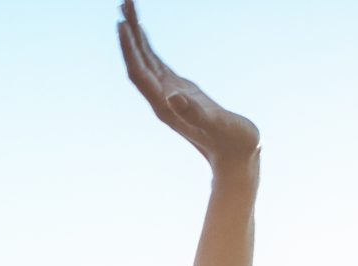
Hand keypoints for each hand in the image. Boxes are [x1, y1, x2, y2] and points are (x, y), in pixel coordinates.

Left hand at [118, 1, 256, 172]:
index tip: (121, 23)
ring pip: (146, 60)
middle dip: (129, 32)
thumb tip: (172, 96)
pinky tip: (142, 34)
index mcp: (164, 104)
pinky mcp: (181, 91)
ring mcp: (170, 94)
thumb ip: (195, 112)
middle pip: (138, 60)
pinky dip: (148, 47)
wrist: (236, 158)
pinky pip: (158, 64)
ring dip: (136, 35)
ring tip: (128, 8)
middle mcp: (162, 98)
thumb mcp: (216, 125)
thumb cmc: (231, 143)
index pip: (139, 72)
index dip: (129, 48)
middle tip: (123, 1)